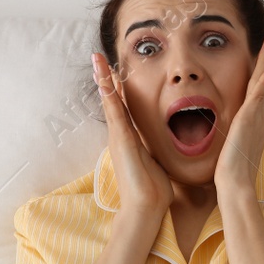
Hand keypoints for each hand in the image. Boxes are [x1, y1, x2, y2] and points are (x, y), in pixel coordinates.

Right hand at [93, 51, 172, 222]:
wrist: (146, 208)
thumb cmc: (154, 189)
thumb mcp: (156, 162)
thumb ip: (155, 151)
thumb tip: (167, 146)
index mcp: (130, 139)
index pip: (124, 107)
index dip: (120, 89)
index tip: (117, 70)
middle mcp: (121, 135)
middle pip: (113, 99)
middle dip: (106, 78)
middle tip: (99, 56)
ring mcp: (119, 136)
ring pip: (110, 101)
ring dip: (103, 79)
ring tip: (97, 58)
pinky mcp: (121, 140)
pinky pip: (114, 111)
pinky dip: (108, 93)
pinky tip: (104, 77)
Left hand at [216, 30, 263, 194]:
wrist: (235, 183)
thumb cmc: (232, 169)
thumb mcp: (233, 144)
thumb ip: (236, 131)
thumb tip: (233, 128)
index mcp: (254, 119)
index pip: (259, 87)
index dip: (263, 69)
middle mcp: (258, 115)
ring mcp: (256, 116)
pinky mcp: (250, 120)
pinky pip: (259, 96)